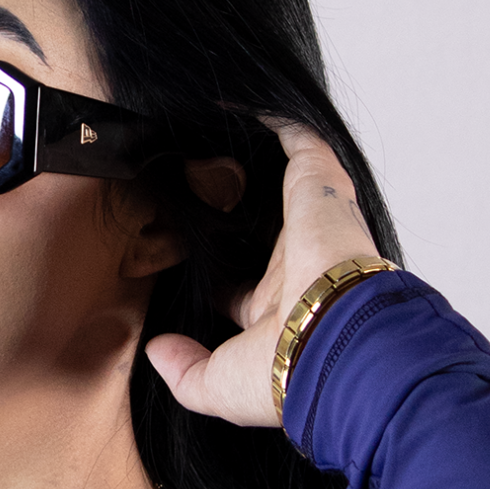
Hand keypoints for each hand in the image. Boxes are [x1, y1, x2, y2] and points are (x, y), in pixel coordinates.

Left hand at [146, 123, 380, 426]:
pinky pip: (293, 134)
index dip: (210, 268)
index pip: (240, 286)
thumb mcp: (217, 387)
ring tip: (196, 127)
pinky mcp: (320, 182)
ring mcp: (311, 220)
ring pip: (274, 175)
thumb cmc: (285, 372)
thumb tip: (156, 350)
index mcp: (279, 308)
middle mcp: (298, 262)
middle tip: (181, 180)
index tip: (174, 250)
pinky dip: (264, 116)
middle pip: (256, 225)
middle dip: (226, 205)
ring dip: (241, 153)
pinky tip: (223, 101)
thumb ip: (183, 371)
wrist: (334, 343)